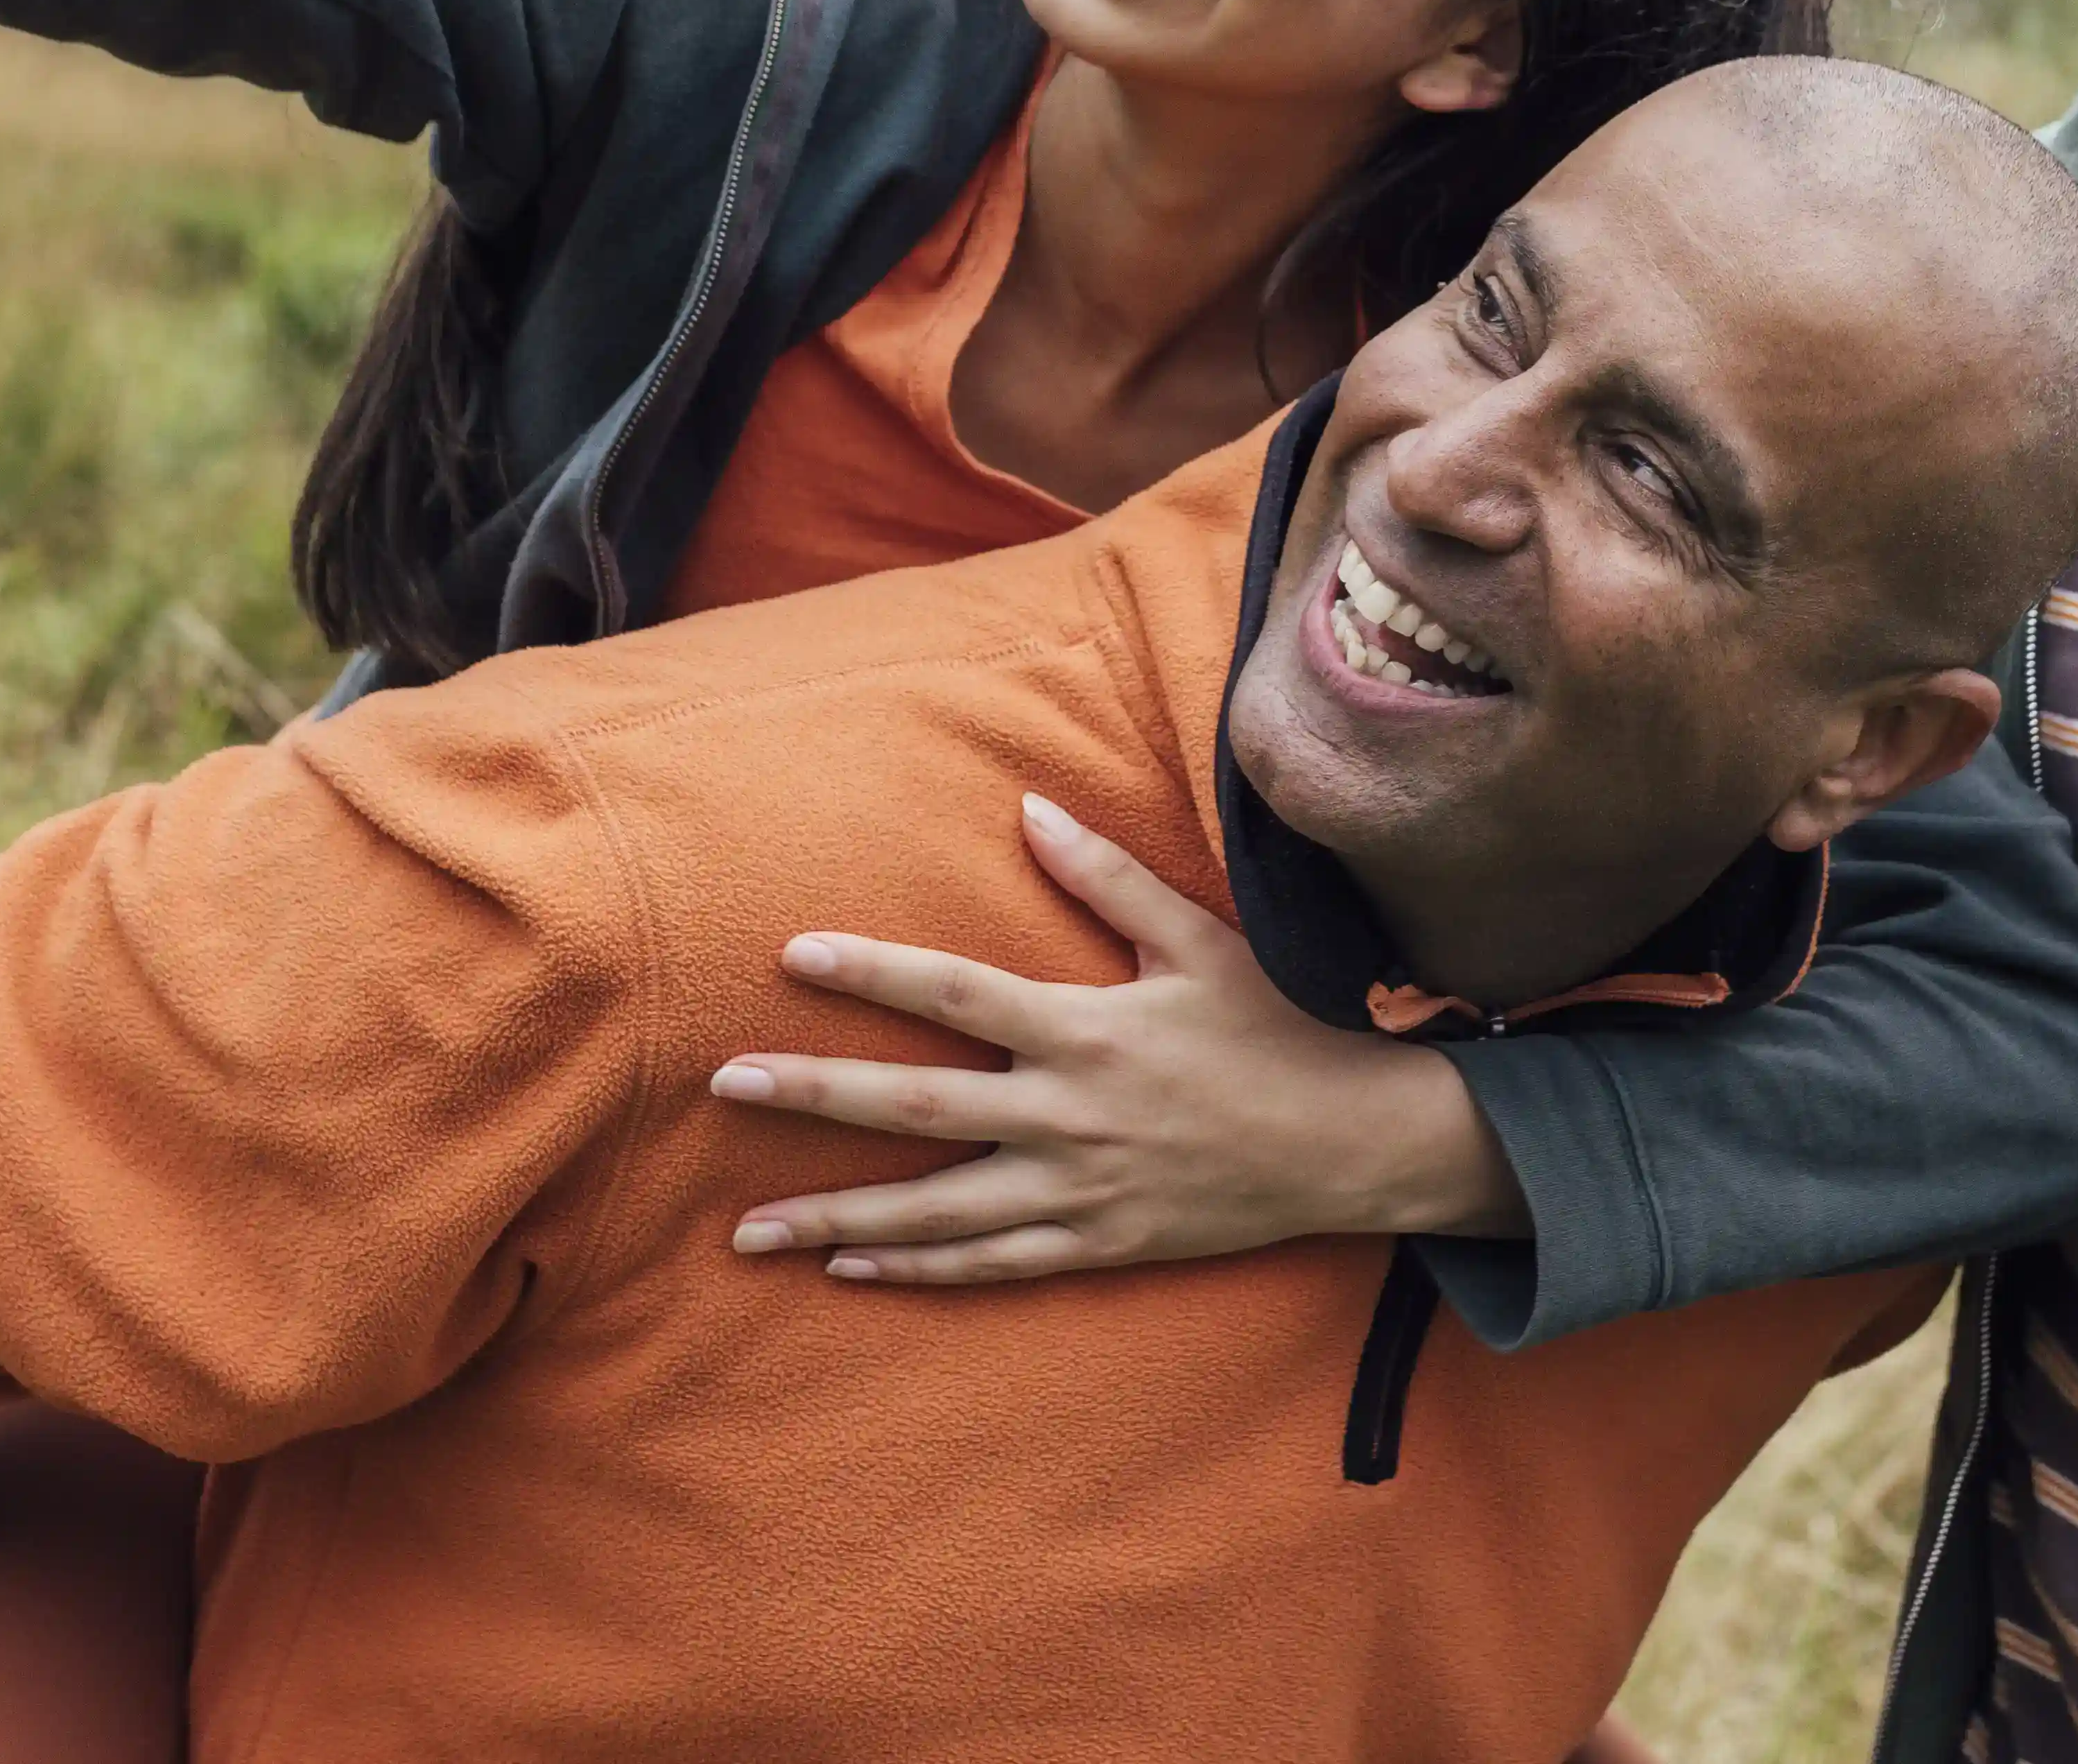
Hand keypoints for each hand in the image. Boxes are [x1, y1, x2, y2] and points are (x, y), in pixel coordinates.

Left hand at [712, 794, 1529, 1282]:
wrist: (1352, 1147)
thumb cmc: (1276, 1028)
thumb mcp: (1198, 941)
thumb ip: (1107, 878)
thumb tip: (1029, 808)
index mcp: (1088, 1030)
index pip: (957, 994)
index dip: (873, 970)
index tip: (793, 952)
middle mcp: (1070, 1116)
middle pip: (918, 1107)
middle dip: (815, 1096)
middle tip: (725, 1084)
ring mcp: (1079, 1192)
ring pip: (935, 1210)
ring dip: (836, 1215)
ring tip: (745, 1230)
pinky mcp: (1097, 1245)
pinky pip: (988, 1266)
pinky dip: (915, 1270)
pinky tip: (846, 1268)